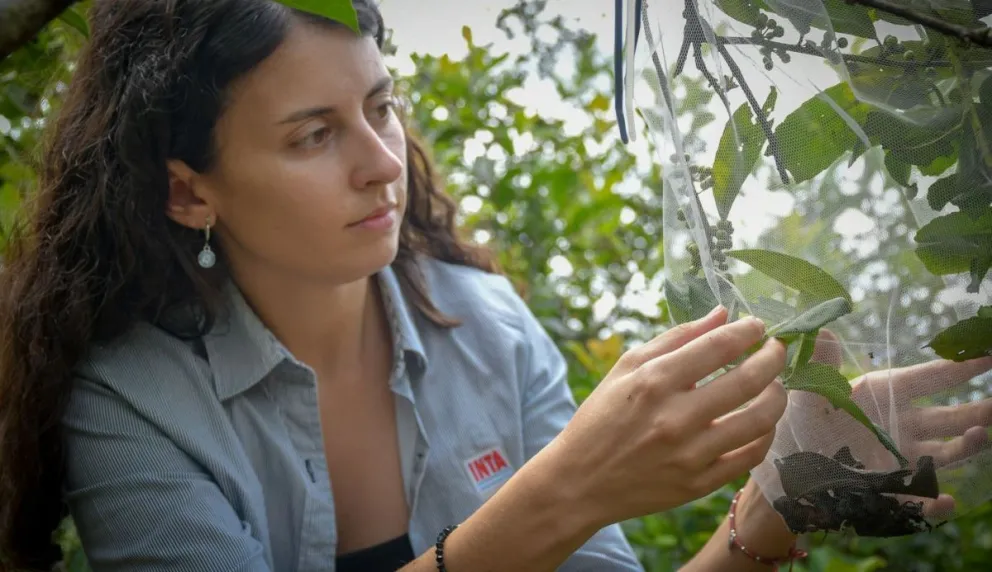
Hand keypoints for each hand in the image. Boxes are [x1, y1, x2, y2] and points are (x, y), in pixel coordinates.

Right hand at [541, 305, 787, 527]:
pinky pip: (751, 456)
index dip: (748, 331)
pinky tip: (762, 422)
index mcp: (654, 381)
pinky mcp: (699, 483)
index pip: (719, 347)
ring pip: (760, 421)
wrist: (580, 482)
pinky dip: (766, 434)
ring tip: (775, 385)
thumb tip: (723, 315)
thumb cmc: (601, 418)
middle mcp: (675, 417)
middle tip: (777, 349)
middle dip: (774, 358)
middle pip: (748, 381)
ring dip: (778, 396)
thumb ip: (675, 338)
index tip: (758, 326)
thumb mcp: (626, 368)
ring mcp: (690, 454)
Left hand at [758, 329, 991, 520]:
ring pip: (947, 452)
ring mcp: (902, 457)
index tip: (989, 354)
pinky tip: (945, 502)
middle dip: (978, 410)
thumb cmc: (800, 422)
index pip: (929, 378)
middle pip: (949, 416)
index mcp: (884, 394)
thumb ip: (819, 368)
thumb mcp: (807, 395)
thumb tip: (821, 331)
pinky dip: (934, 503)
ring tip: (984, 435)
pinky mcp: (893, 489)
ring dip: (968, 446)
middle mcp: (901, 424)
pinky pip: (920, 498)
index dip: (959, 367)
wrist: (787, 467)